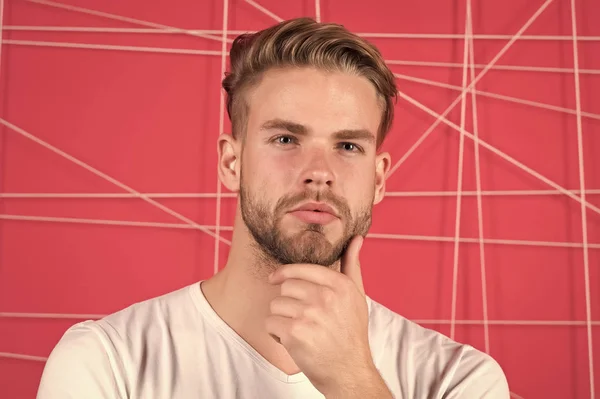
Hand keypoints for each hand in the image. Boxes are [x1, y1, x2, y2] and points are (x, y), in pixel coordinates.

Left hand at [266, 235, 383, 396]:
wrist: (349, 372)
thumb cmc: (351, 333)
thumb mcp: (357, 297)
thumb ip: (352, 265)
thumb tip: (356, 238)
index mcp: (340, 285)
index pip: (300, 268)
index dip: (284, 273)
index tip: (275, 278)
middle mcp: (326, 297)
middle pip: (285, 286)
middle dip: (287, 302)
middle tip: (300, 317)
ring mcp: (310, 314)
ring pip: (276, 305)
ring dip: (281, 319)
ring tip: (299, 330)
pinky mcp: (295, 333)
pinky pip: (270, 324)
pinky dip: (276, 334)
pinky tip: (293, 342)